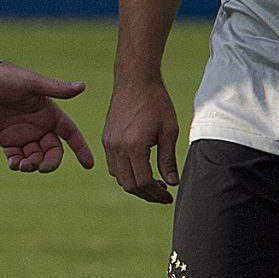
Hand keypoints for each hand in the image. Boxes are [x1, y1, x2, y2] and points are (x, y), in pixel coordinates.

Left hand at [0, 62, 92, 173]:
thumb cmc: (7, 77)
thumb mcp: (32, 83)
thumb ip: (56, 88)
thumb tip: (82, 87)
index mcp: (49, 113)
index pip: (71, 134)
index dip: (81, 148)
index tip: (89, 165)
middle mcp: (39, 126)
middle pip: (53, 151)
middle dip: (51, 162)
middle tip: (43, 167)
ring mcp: (23, 134)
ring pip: (35, 157)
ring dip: (33, 165)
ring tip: (25, 165)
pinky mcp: (6, 140)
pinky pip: (16, 158)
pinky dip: (17, 164)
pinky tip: (15, 164)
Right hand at [102, 74, 181, 201]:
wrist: (134, 80)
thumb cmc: (156, 102)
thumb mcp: (169, 131)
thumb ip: (168, 159)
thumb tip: (172, 183)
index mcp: (134, 146)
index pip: (144, 182)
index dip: (157, 194)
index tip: (169, 197)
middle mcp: (117, 148)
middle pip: (130, 185)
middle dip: (147, 194)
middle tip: (163, 194)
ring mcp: (109, 144)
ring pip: (119, 178)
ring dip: (136, 185)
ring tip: (154, 182)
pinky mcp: (106, 139)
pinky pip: (113, 166)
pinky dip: (126, 174)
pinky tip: (141, 168)